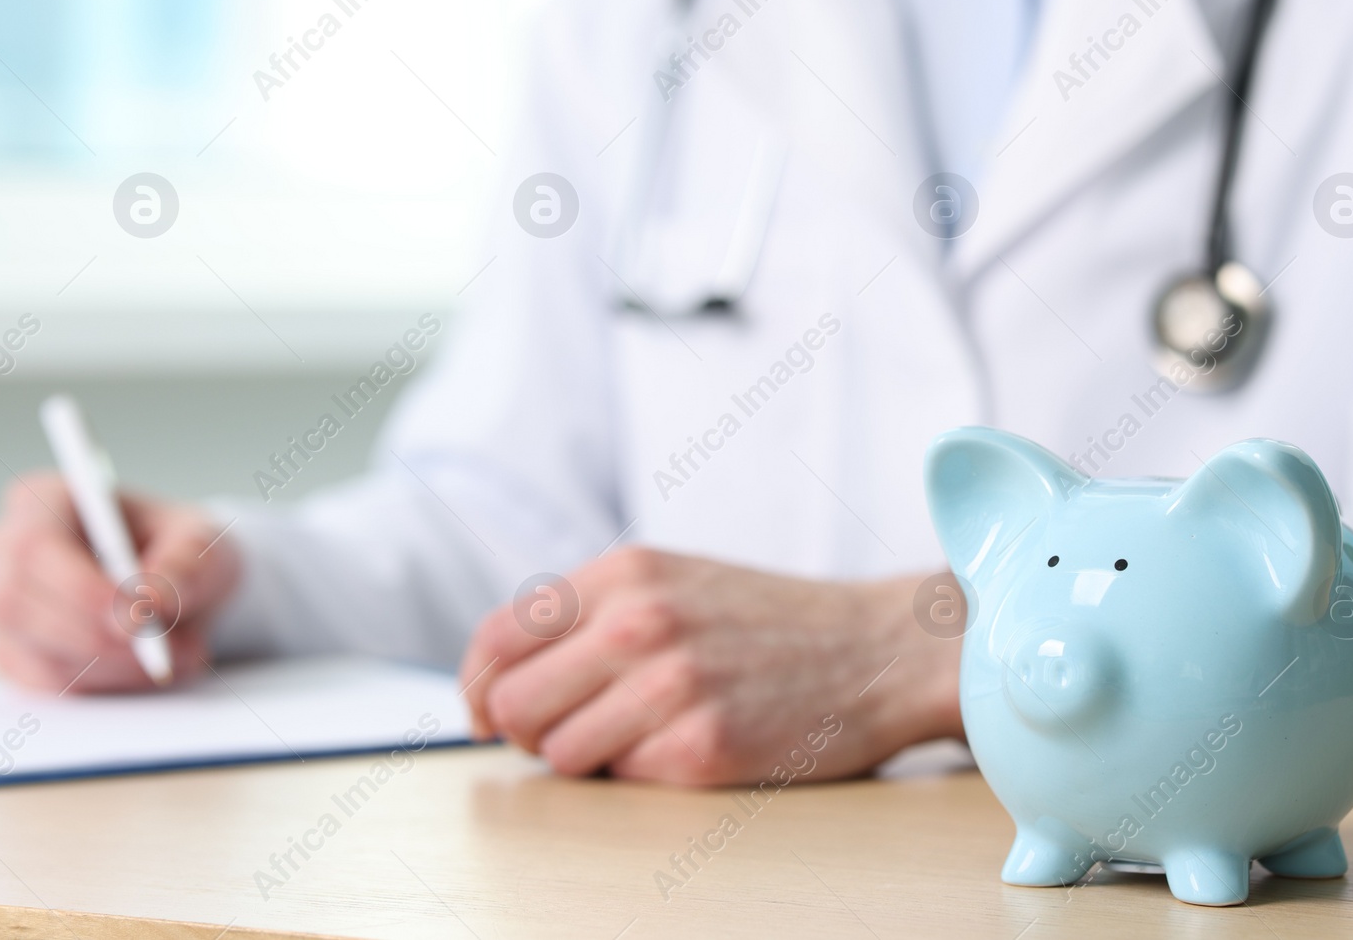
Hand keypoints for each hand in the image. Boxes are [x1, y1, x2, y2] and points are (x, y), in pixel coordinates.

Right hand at [0, 473, 241, 692]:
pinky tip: (147, 668)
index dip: (79, 587)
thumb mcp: (201, 542)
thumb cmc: (181, 548)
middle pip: (17, 604)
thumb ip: (182, 565)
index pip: (35, 545)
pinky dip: (104, 682)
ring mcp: (1, 605)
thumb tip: (149, 604)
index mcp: (43, 499)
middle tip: (165, 650)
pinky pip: (45, 683)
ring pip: (33, 652)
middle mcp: (5, 550)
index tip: (137, 617)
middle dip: (97, 636)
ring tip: (177, 654)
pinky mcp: (14, 652)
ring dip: (111, 665)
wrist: (181, 584)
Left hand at [458, 548, 962, 785]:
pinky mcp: (702, 748)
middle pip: (511, 704)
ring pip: (558, 753)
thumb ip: (588, 612)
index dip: (475, 687)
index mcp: (623, 572)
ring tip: (643, 733)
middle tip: (571, 730)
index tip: (483, 714)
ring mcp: (671, 685)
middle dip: (528, 729)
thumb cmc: (766, 622)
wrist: (877, 649)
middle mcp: (639, 621)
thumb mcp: (671, 580)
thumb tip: (494, 676)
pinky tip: (690, 742)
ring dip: (588, 756)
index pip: (496, 639)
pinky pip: (622, 780)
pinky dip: (643, 773)